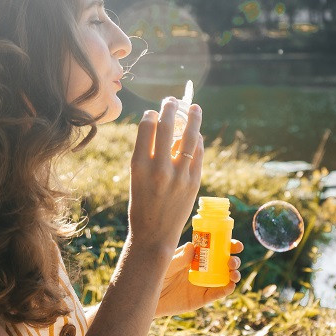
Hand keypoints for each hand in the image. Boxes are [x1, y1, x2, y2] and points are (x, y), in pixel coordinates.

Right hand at [128, 98, 203, 253]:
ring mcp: (179, 175)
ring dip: (193, 118)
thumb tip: (167, 129)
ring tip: (194, 107)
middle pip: (167, 127)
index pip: (146, 127)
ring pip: (189, 137)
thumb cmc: (142, 204)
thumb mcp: (137, 177)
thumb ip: (149, 154)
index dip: (151, 114)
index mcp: (138, 165)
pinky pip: (198, 153)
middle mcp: (159, 168)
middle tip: (172, 101)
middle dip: (171, 109)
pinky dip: (198, 140)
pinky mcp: (194, 181)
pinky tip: (197, 134)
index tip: (154, 111)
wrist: (155, 235)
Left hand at [154, 240, 242, 316]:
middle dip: (234, 260)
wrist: (150, 295)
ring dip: (234, 274)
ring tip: (233, 274)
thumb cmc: (156, 274)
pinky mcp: (203, 297)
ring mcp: (205, 282)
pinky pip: (218, 293)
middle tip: (231, 261)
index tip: (235, 245)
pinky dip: (227, 289)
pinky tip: (230, 285)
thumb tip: (191, 246)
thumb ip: (178, 258)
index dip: (229, 245)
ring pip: (226, 277)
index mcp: (198, 255)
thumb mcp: (167, 264)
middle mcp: (205, 268)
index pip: (217, 247)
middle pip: (225, 262)